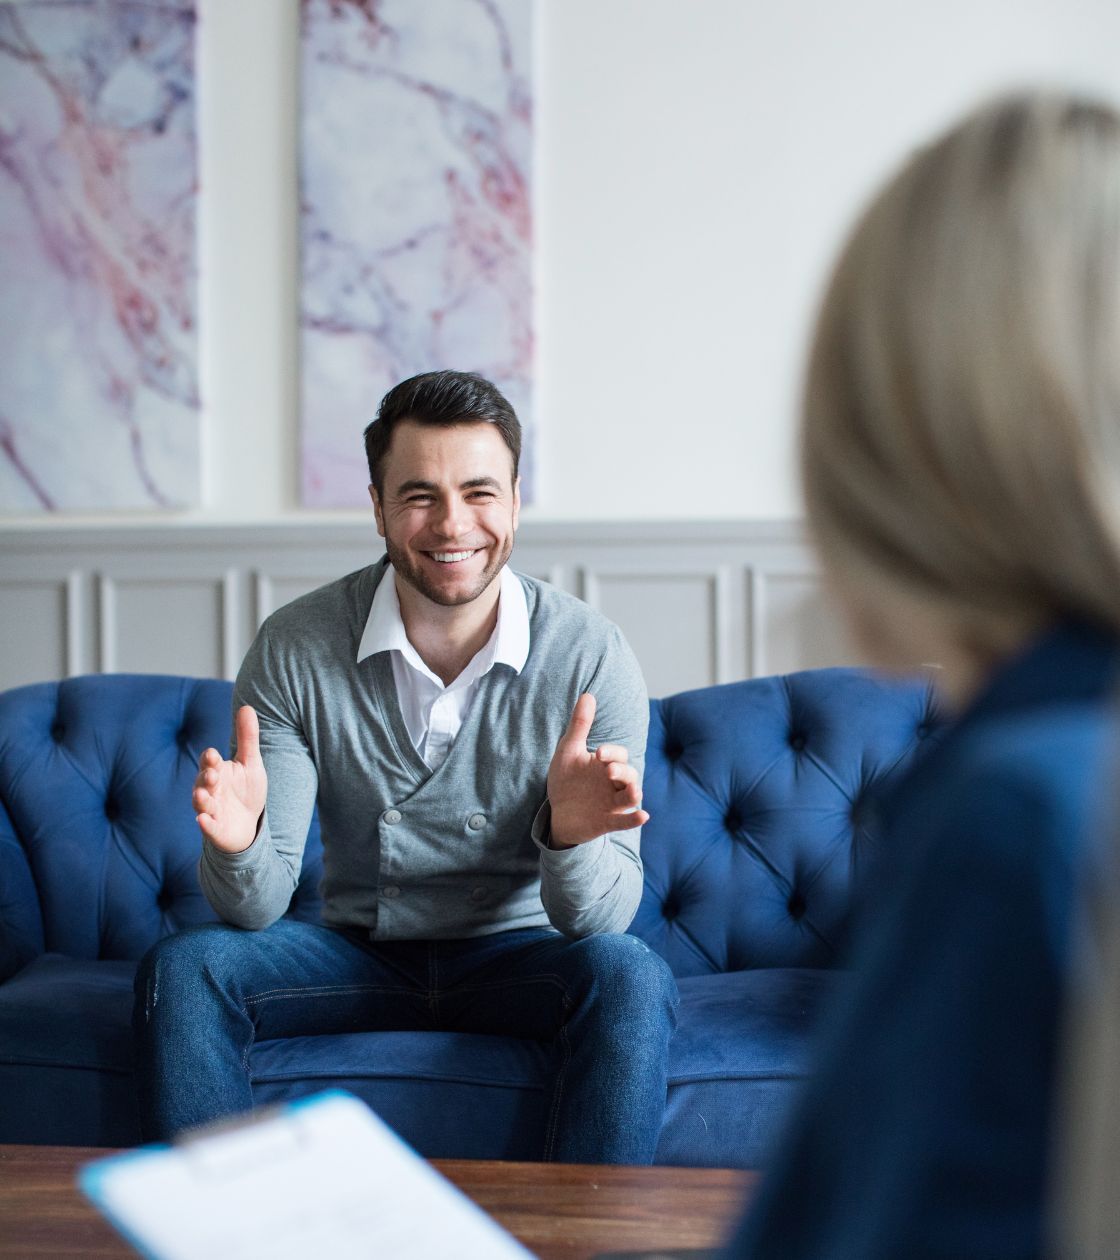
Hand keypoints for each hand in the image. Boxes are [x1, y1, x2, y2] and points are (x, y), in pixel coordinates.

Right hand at [192, 705, 267, 852]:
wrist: (248, 824)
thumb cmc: (246, 790)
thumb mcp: (250, 763)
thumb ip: (247, 737)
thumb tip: (246, 706)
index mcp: (217, 771)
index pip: (209, 762)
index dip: (210, 759)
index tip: (213, 754)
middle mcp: (210, 790)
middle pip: (203, 782)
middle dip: (205, 778)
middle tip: (212, 775)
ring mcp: (211, 810)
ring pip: (202, 804)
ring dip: (201, 800)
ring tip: (202, 796)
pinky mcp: (215, 828)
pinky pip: (208, 827)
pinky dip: (205, 824)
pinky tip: (203, 820)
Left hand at [546, 693, 648, 847]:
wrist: (557, 812)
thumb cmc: (567, 780)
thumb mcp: (569, 752)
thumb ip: (580, 725)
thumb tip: (588, 694)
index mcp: (606, 765)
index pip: (619, 755)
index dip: (612, 753)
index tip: (599, 753)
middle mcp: (613, 784)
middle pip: (629, 775)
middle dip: (622, 772)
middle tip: (609, 771)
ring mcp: (612, 804)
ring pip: (631, 798)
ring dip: (634, 794)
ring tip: (633, 792)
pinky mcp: (607, 822)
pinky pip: (625, 821)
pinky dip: (634, 819)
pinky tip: (643, 816)